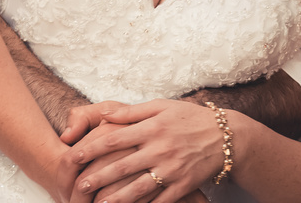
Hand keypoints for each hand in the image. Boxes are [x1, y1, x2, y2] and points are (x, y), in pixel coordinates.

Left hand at [66, 99, 225, 202]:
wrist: (226, 136)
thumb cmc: (190, 118)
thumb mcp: (162, 106)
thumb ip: (132, 112)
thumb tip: (104, 115)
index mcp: (153, 127)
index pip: (115, 138)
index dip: (92, 148)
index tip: (74, 155)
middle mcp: (160, 148)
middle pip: (122, 165)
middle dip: (98, 177)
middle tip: (79, 185)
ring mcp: (172, 169)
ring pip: (138, 188)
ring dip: (116, 198)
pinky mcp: (183, 185)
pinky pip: (160, 200)